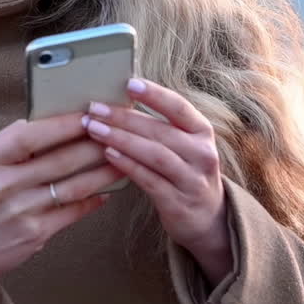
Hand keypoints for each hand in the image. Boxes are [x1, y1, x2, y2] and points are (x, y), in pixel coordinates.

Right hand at [0, 113, 122, 303]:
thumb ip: (13, 146)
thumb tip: (58, 121)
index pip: (31, 134)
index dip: (65, 123)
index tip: (90, 112)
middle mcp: (2, 184)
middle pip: (60, 159)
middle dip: (96, 144)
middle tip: (120, 132)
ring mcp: (19, 211)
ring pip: (73, 185)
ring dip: (103, 171)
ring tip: (123, 159)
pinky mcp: (34, 234)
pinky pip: (73, 211)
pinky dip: (93, 200)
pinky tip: (107, 191)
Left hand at [82, 78, 232, 284]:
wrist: (209, 220)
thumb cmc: (186, 173)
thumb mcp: (185, 146)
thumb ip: (161, 126)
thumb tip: (121, 101)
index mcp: (202, 132)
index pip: (179, 107)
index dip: (155, 94)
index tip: (129, 83)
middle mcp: (202, 154)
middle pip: (160, 131)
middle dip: (124, 118)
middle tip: (95, 108)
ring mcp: (192, 180)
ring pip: (154, 154)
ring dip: (121, 139)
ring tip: (94, 129)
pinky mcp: (178, 203)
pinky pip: (149, 180)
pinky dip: (127, 165)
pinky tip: (108, 154)